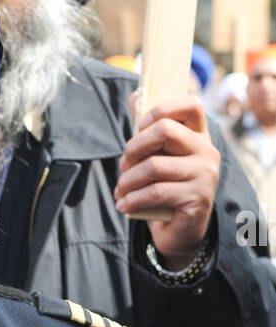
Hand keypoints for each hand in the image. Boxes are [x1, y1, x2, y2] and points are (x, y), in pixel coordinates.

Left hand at [115, 96, 218, 268]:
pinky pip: (156, 192)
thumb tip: (135, 95)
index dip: (163, 108)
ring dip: (128, 180)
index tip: (140, 124)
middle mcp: (207, 152)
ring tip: (120, 191)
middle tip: (122, 165)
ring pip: (155, 165)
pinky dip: (133, 198)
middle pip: (165, 131)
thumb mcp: (157, 157)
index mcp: (199, 136)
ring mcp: (205, 175)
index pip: (191, 105)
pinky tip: (123, 205)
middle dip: (133, 148)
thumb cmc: (166, 189)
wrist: (180, 231)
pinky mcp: (197, 198)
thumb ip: (147, 129)